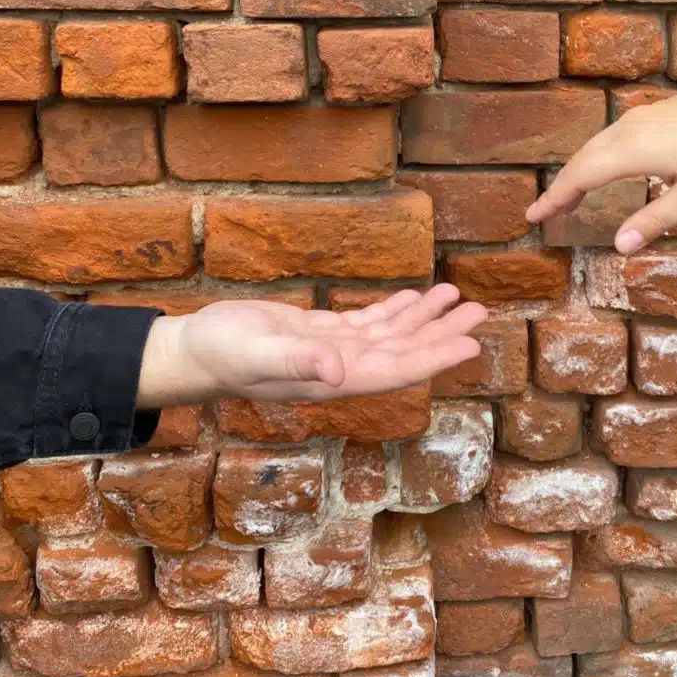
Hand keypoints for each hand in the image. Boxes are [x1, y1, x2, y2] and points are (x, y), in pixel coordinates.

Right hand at [136, 285, 486, 408]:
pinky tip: (415, 298)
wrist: (196, 349)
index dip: (435, 358)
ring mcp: (334, 352)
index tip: (471, 344)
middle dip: (442, 333)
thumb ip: (296, 363)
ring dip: (425, 318)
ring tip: (458, 297)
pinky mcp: (322, 334)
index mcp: (334, 380)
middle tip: (480, 310)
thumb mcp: (255, 354)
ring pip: (391, 334)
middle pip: (404, 352)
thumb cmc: (221, 354)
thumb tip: (338, 372)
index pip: (397, 370)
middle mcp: (342, 369)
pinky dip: (395, 310)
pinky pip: (369, 322)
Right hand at [526, 69, 676, 254]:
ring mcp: (642, 115)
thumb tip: (619, 247)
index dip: (555, 199)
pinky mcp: (656, 110)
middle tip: (547, 213)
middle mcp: (629, 129)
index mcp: (632, 151)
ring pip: (597, 145)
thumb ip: (653, 221)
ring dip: (581, 171)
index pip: (579, 177)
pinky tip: (608, 168)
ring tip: (573, 197)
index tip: (533, 216)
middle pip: (582, 159)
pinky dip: (598, 156)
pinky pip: (613, 135)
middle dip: (562, 187)